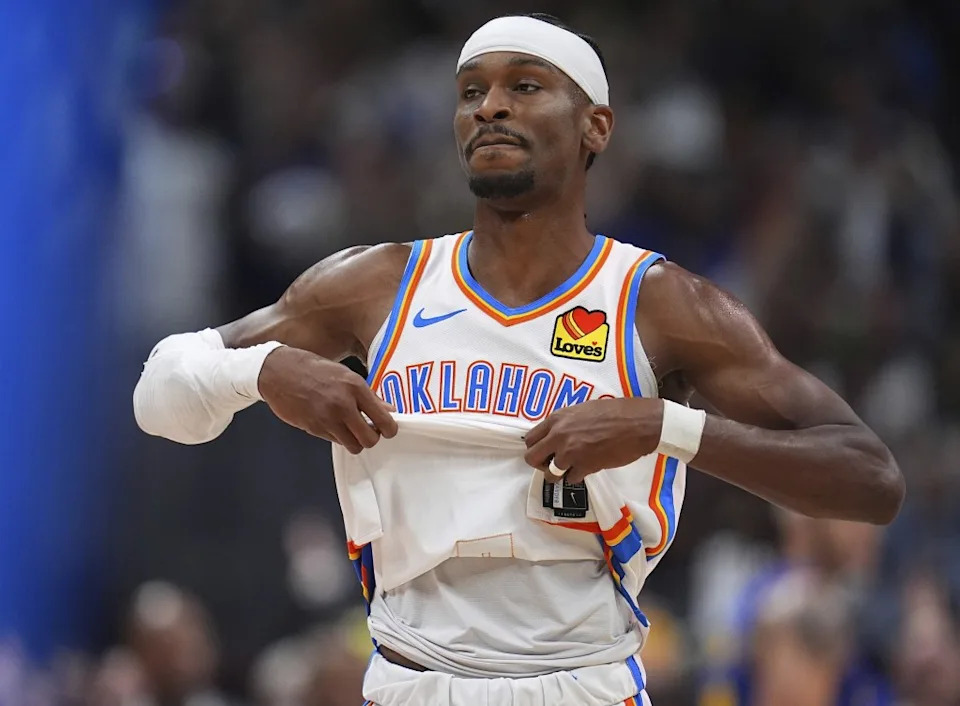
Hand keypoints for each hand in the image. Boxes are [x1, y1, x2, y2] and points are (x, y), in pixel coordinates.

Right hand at [257, 346, 397, 452]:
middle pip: (370, 439)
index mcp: (355, 387)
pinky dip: (338, 437)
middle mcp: (343, 404)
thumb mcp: (345, 374)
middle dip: (372, 438)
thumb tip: (389, 410)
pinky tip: (333, 423)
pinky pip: (335, 441)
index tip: (388, 429)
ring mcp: (327, 419)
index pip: (383, 419)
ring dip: (355, 440)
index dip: (389, 429)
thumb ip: (368, 395)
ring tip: (350, 428)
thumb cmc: (313, 369)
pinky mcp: (314, 429)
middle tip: (368, 430)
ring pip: (353, 445)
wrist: (278, 372)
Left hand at [523, 398, 663, 482]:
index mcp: (557, 419)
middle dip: (540, 464)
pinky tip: (587, 468)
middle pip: (532, 458)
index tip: (544, 451)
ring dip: (559, 474)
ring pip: (550, 473)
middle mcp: (559, 436)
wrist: (638, 424)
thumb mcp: (582, 409)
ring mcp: (570, 453)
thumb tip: (555, 435)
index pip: (530, 439)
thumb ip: (565, 423)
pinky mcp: (585, 467)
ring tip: (572, 468)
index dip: (536, 447)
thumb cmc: (615, 412)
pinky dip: (577, 477)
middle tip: (552, 464)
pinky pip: (571, 479)